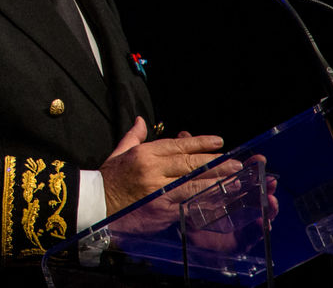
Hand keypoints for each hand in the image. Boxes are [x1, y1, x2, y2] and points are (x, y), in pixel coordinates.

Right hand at [100, 117, 225, 228]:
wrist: (97, 204)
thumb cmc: (109, 178)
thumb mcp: (119, 152)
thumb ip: (134, 136)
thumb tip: (141, 121)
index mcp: (144, 154)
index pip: (177, 146)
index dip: (200, 143)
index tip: (218, 141)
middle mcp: (153, 171)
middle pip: (189, 165)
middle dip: (215, 163)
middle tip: (235, 162)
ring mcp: (158, 192)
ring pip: (192, 185)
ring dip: (215, 183)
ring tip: (235, 180)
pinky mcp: (161, 211)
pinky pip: (188, 205)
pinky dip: (204, 203)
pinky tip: (218, 200)